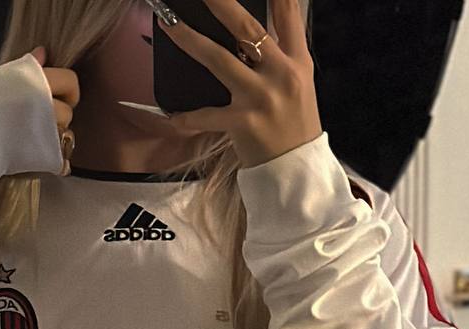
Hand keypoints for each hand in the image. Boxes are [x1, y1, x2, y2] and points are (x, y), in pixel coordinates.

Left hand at [159, 0, 322, 168]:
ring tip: (170, 24)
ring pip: (220, 60)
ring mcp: (260, 98)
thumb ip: (279, 57)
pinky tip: (172, 117)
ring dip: (191, 41)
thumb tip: (250, 36)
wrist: (297, 173)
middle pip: (248, 28)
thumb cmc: (294, 127)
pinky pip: (207, 116)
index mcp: (297, 62)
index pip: (288, 13)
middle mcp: (281, 74)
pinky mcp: (243, 123)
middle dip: (222, 3)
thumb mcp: (297, 85)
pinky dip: (188, 117)